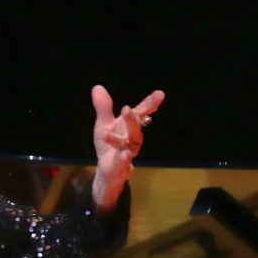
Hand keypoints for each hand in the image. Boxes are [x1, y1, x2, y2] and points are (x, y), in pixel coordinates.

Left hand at [91, 85, 165, 211]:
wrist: (107, 170)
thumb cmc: (109, 145)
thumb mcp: (104, 124)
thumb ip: (103, 107)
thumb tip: (97, 87)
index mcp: (129, 126)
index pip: (141, 113)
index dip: (150, 104)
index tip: (160, 94)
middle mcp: (132, 138)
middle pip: (136, 128)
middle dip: (133, 120)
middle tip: (126, 110)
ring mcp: (128, 152)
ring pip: (130, 144)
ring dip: (121, 137)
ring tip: (108, 132)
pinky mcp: (121, 165)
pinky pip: (124, 161)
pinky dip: (124, 157)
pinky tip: (123, 154)